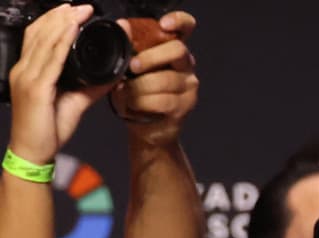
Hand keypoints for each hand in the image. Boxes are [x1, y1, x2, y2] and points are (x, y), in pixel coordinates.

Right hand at [7, 4, 113, 164]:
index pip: (38, 37)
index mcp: (29, 71)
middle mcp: (24, 70)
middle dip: (60, 16)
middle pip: (39, 33)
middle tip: (82, 7)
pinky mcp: (35, 88)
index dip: (54, 21)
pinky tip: (71, 30)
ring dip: (63, 23)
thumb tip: (112, 76)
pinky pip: (50, 59)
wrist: (34, 152)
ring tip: (79, 12)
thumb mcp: (74, 102)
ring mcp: (27, 77)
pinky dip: (61, 42)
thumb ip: (91, 87)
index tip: (73, 11)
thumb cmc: (49, 129)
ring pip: (44, 41)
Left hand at [110, 11, 197, 145]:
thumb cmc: (137, 95)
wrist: (145, 129)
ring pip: (164, 79)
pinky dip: (141, 102)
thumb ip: (128, 47)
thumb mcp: (129, 69)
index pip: (186, 28)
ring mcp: (188, 87)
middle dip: (150, 57)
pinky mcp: (184, 107)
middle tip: (132, 67)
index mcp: (173, 52)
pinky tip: (132, 104)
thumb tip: (123, 25)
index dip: (179, 21)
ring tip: (126, 92)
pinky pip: (162, 100)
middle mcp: (186, 67)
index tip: (164, 24)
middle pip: (177, 50)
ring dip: (139, 87)